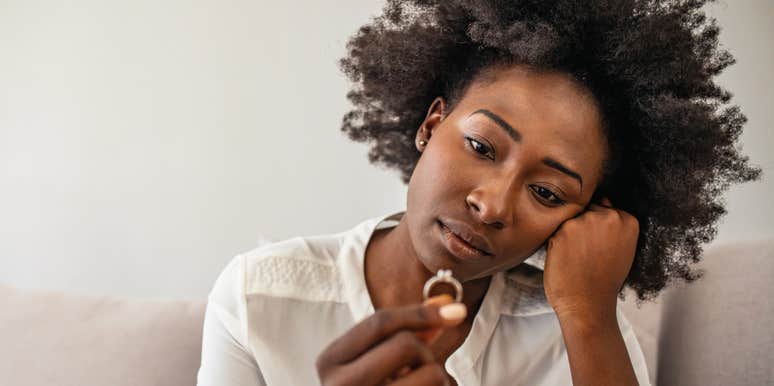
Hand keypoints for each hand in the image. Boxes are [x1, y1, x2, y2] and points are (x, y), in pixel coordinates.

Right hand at [315, 295, 464, 385]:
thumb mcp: (375, 360)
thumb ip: (405, 331)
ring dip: (439, 377)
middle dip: (424, 352)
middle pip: (406, 344)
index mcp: (330, 361)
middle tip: (417, 370)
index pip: (380, 322)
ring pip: (431, 372)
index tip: (455, 310)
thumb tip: (446, 303)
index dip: (421, 312)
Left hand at [543, 197, 638, 316]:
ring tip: (577, 258)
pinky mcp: (564, 229)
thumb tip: (600, 202)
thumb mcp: (620, 249)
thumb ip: (612, 225)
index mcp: (628, 220)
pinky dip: (556, 243)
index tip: (597, 246)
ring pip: (570, 219)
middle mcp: (609, 216)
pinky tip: (566, 259)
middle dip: (582, 227)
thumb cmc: (603, 281)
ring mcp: (586, 221)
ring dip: (568, 235)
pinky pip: (555, 230)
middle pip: (586, 210)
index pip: (604, 208)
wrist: (588, 305)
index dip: (596, 228)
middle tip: (586, 254)